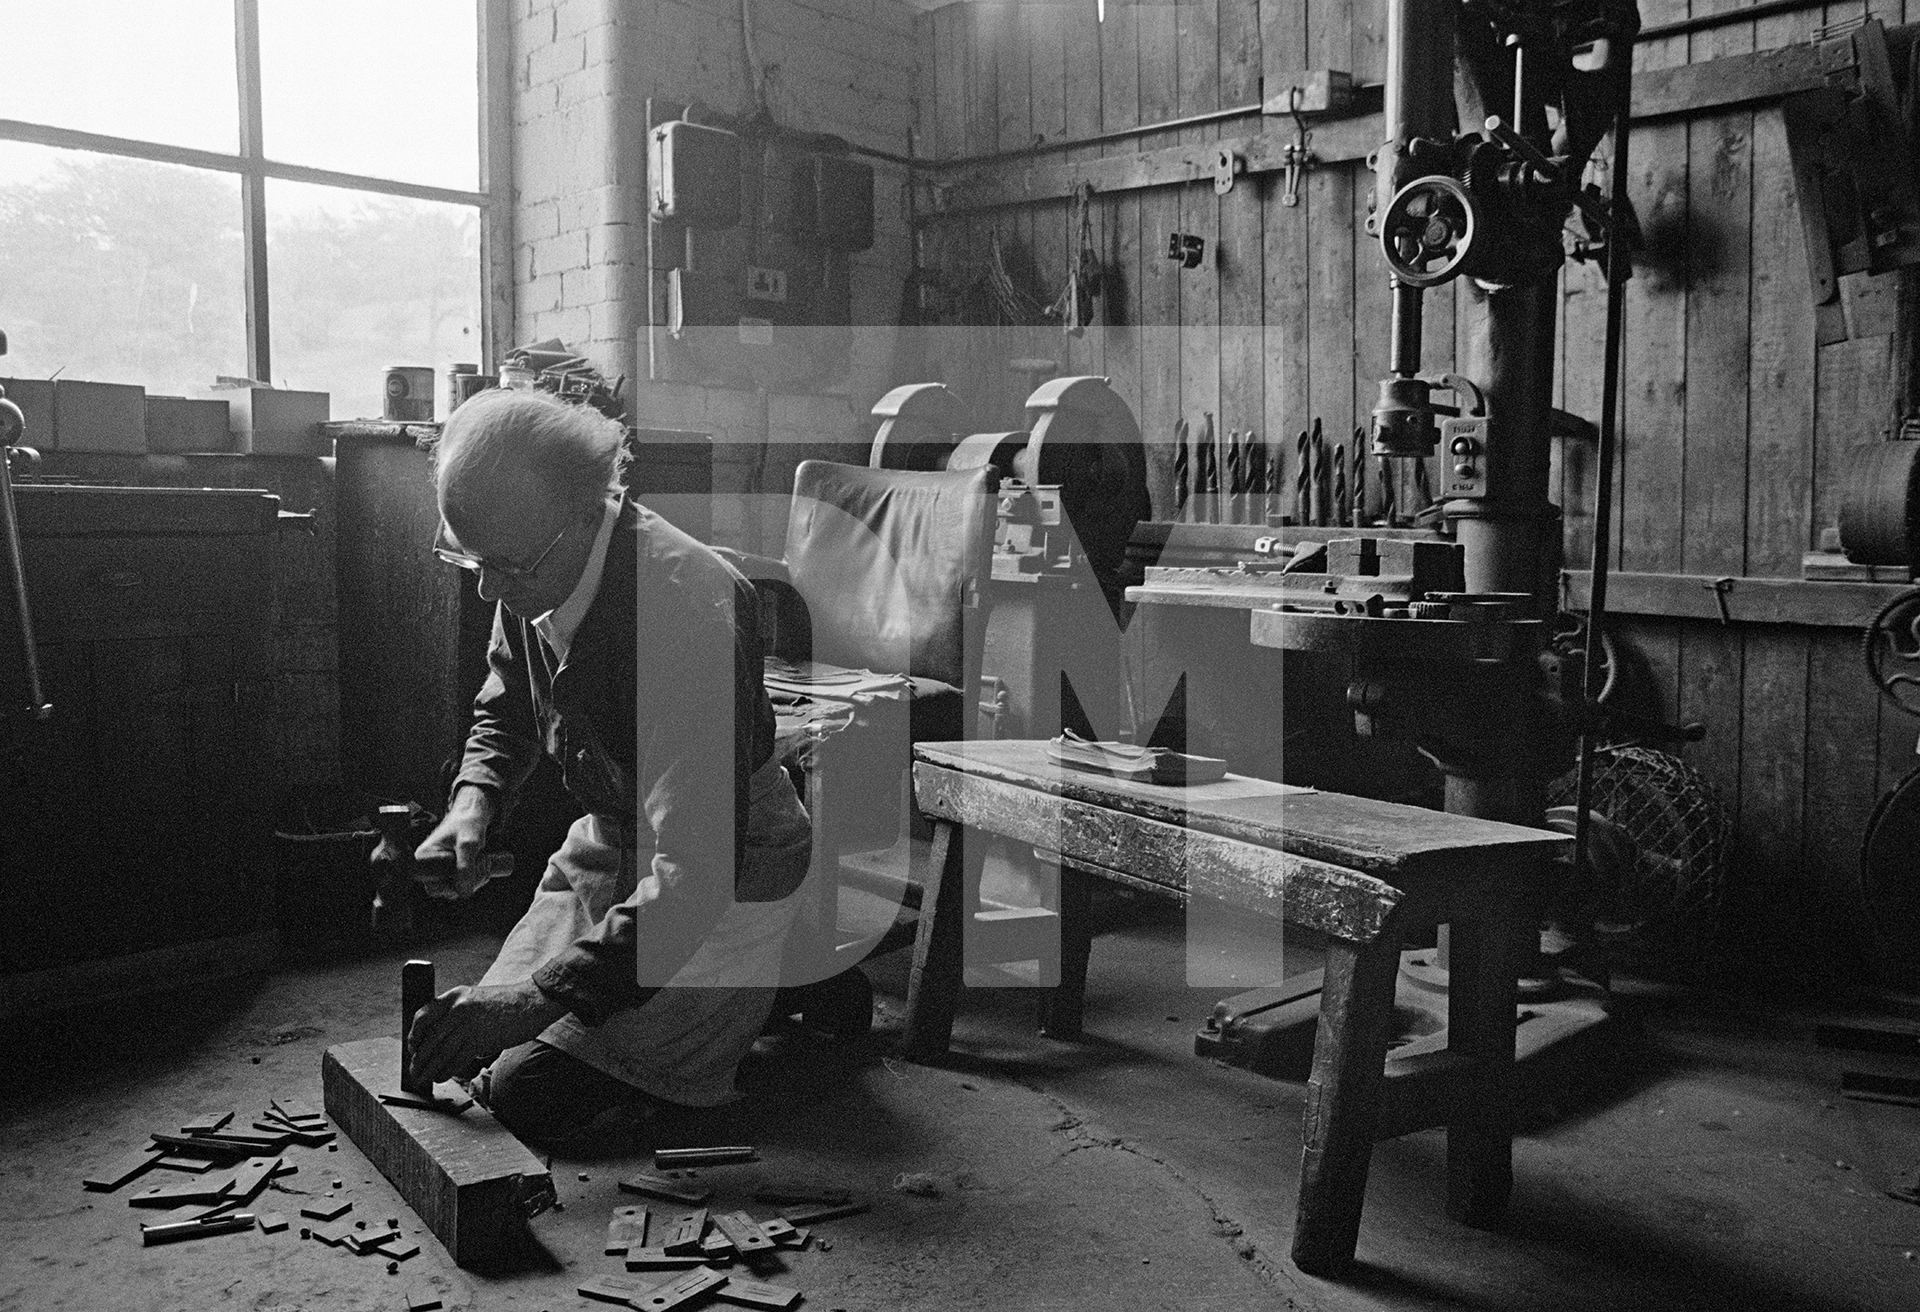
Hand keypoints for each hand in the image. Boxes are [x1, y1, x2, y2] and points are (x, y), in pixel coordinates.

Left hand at [406, 980, 566, 1085]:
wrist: (533, 1002)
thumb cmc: (507, 1003)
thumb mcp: (476, 998)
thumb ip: (457, 1012)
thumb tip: (439, 1038)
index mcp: (455, 995)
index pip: (423, 1015)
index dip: (413, 1035)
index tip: (412, 1048)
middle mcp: (459, 1008)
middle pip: (430, 1038)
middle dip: (419, 1059)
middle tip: (414, 1071)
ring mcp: (469, 1024)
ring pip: (441, 1052)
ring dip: (429, 1069)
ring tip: (423, 1078)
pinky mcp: (480, 1039)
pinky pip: (456, 1059)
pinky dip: (446, 1071)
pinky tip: (441, 1076)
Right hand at [413, 786, 496, 899]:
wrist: (475, 814)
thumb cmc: (467, 823)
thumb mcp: (468, 844)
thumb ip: (465, 867)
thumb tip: (463, 893)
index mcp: (422, 860)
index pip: (435, 887)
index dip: (455, 882)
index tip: (469, 863)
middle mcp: (428, 868)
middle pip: (448, 891)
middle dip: (471, 879)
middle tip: (481, 860)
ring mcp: (441, 871)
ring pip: (460, 889)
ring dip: (477, 877)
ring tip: (482, 858)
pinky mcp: (452, 872)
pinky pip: (465, 885)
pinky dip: (478, 877)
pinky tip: (483, 862)